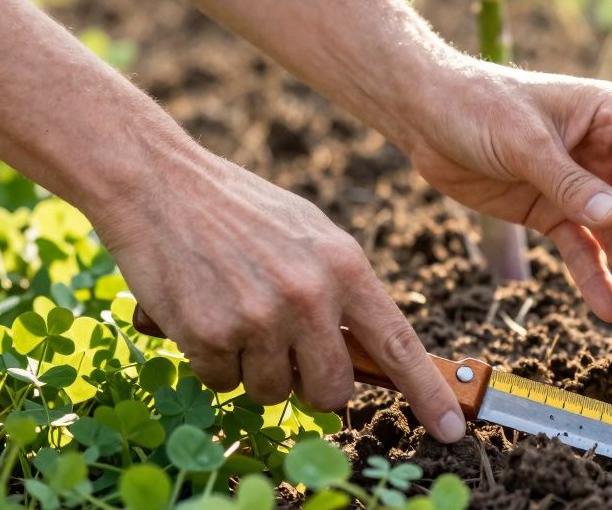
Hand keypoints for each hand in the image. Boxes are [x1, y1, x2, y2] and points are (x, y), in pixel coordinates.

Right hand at [89, 151, 466, 441]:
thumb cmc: (239, 209)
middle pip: (331, 390)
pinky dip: (210, 359)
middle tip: (286, 352)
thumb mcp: (309, 234)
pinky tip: (202, 311)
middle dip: (310, 385)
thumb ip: (340, 288)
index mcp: (344, 266)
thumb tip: (364, 347)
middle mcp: (310, 295)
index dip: (426, 392)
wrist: (160, 183)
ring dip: (252, 368)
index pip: (397, 343)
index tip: (451, 428)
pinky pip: (220, 381)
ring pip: (270, 392)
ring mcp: (260, 318)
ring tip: (234, 312)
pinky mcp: (211, 334)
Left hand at [406, 62, 611, 320]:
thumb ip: (567, 181)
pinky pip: (579, 249)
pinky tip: (605, 308)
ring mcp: (578, 186)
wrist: (425, 115)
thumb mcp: (524, 140)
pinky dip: (592, 278)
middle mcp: (604, 153)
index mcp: (611, 118)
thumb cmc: (478, 105)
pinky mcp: (552, 212)